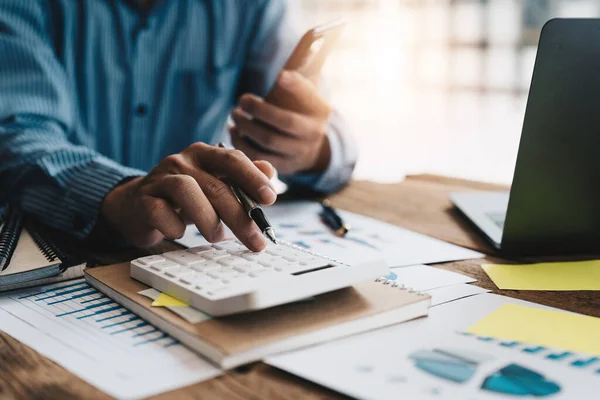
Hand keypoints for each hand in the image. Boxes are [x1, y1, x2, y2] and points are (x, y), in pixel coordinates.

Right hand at [100, 143, 276, 250]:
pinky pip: (160, 211)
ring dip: (208, 218)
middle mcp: (181, 161)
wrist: (136, 206)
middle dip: (240, 215)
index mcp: (204, 154)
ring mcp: (159, 179)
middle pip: (216, 184)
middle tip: (255, 240)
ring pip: (187, 190)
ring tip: (217, 237)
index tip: (270, 199)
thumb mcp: (215, 185)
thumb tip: (269, 172)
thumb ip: (242, 179)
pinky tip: (180, 233)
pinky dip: (174, 226)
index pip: (232, 159)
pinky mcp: (143, 200)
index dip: (252, 178)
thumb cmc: (185, 198)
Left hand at [230, 70, 331, 174]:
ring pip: (269, 141)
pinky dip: (243, 145)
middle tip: (240, 101)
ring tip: (234, 117)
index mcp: (320, 110)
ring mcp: (300, 153)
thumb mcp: (306, 95)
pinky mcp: (285, 167)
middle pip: (284, 122)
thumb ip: (301, 78)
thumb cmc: (302, 113)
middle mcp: (313, 133)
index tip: (280, 75)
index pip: (309, 95)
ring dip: (246, 128)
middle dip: (258, 110)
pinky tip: (234, 133)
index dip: (296, 85)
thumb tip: (296, 58)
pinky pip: (260, 158)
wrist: (312, 149)